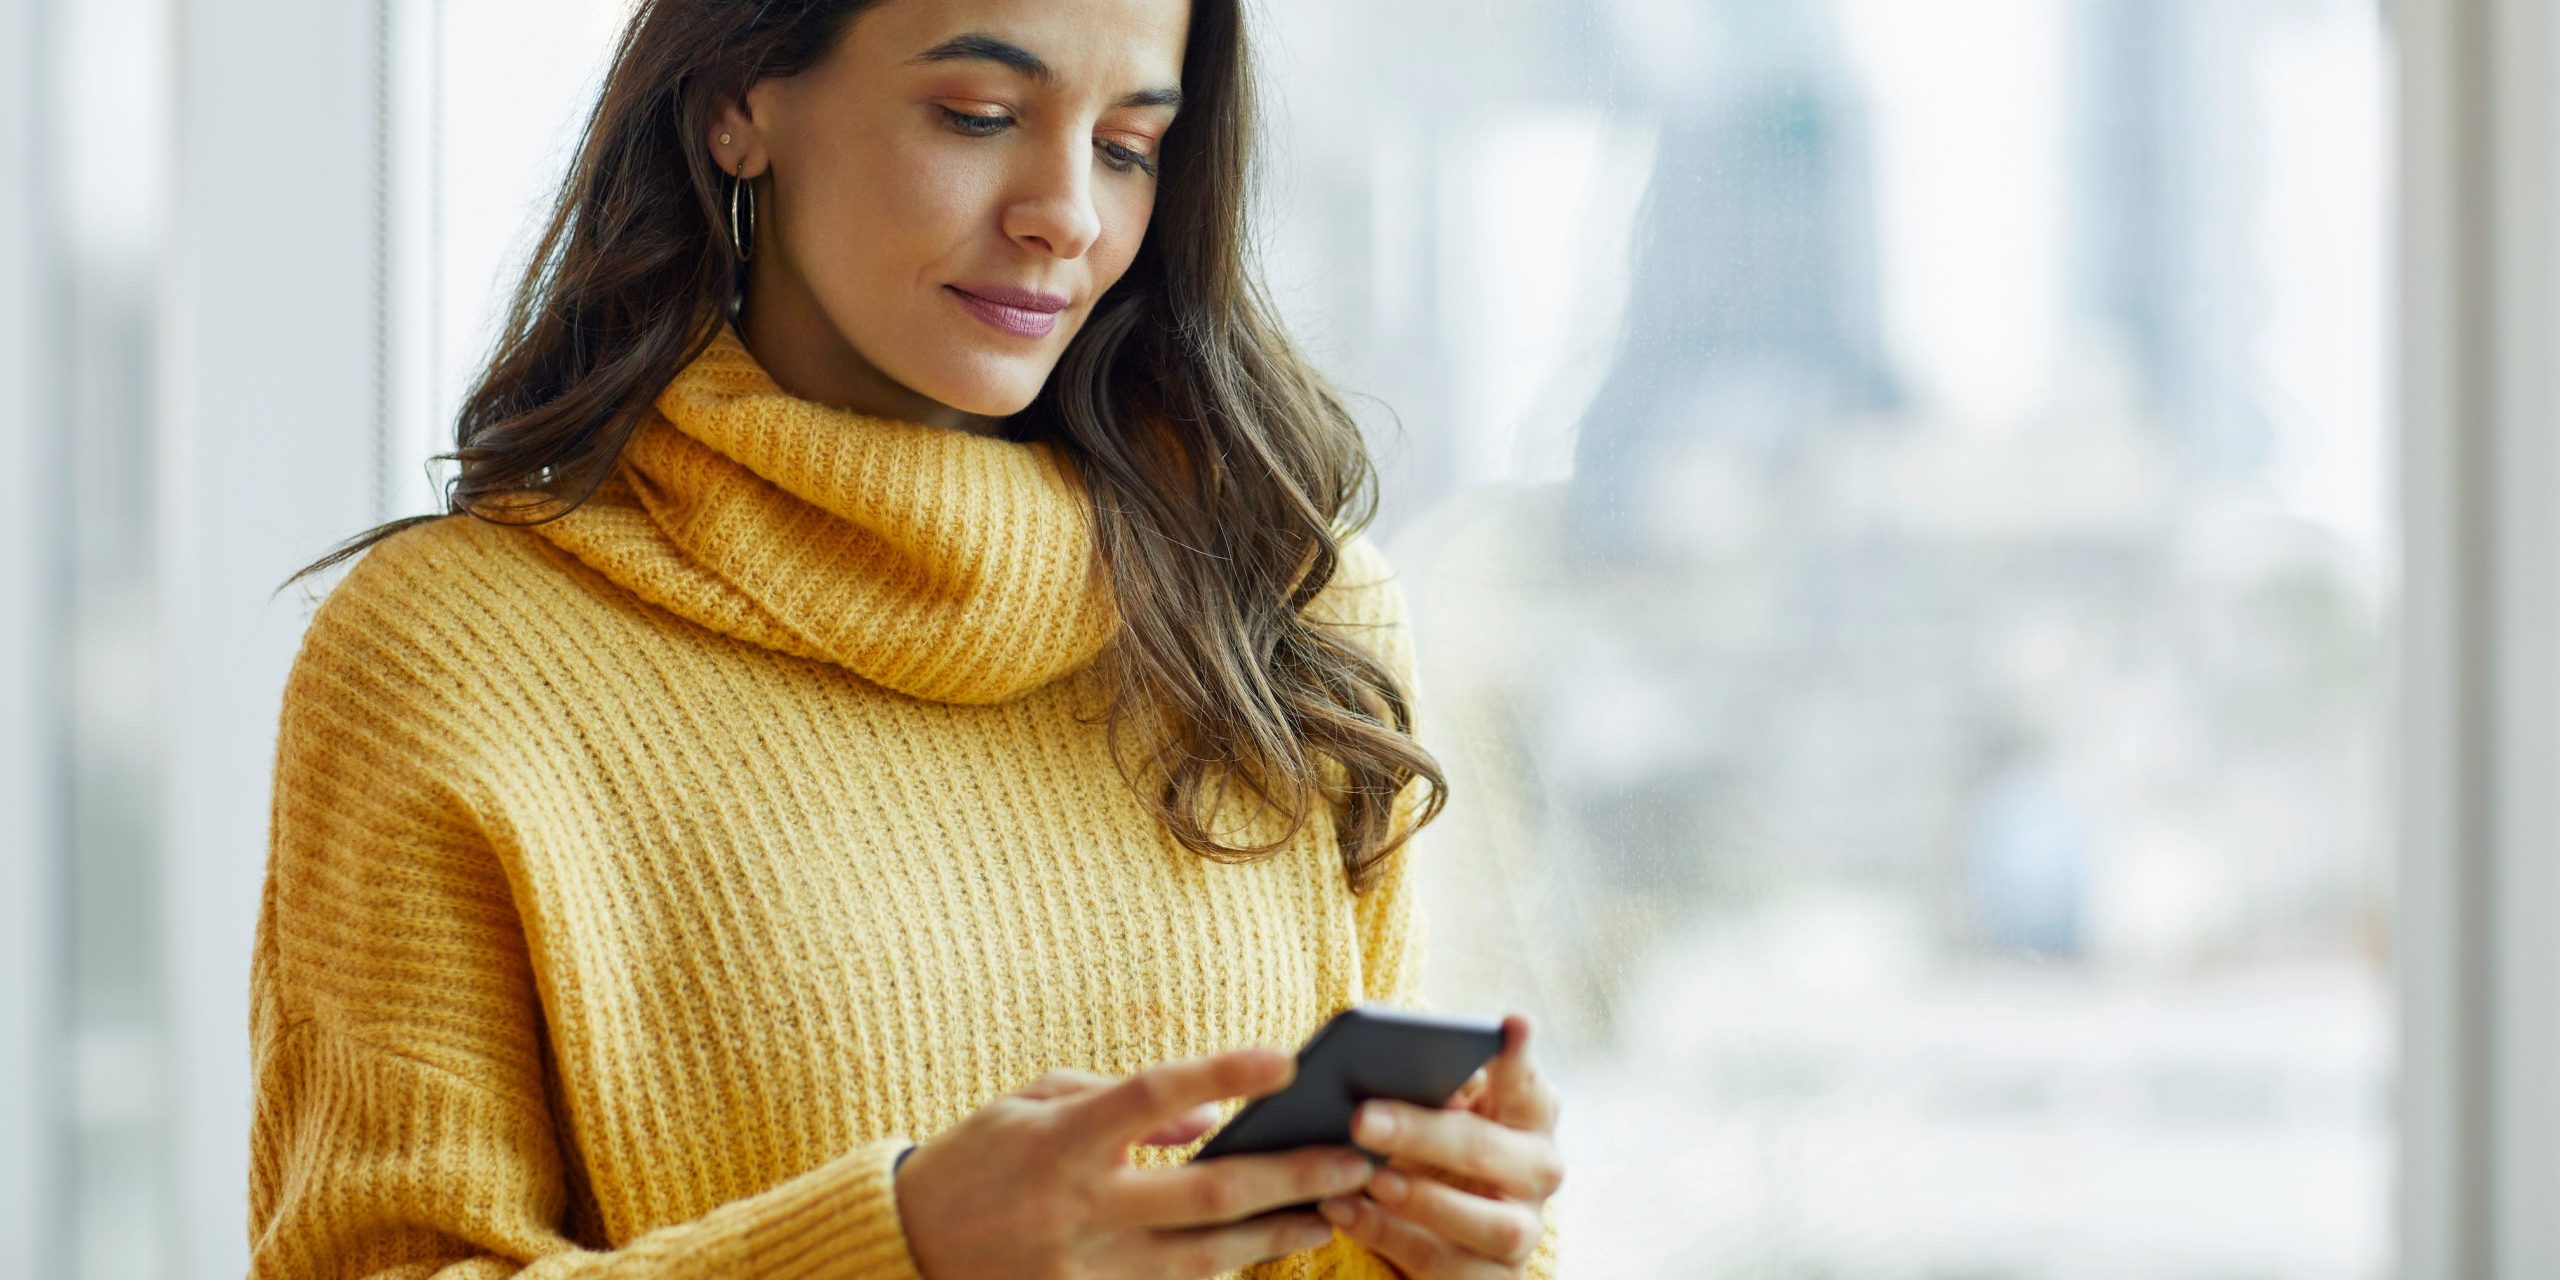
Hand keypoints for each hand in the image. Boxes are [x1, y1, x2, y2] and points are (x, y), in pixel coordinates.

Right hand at [893, 1045, 1380, 1279]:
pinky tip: (1270, 1248)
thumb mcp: (1033, 1102)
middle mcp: (1079, 1206)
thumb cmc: (978, 1159)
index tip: (1289, 1056)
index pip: (1153, 1095)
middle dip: (1290, 1176)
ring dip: (1278, 1234)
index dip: (1223, 1072)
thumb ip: (1122, 1103)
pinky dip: (1226, 1269)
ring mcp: (1087, 1267)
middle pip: (1206, 1194)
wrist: (906, 1248)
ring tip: (1334, 1209)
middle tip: (1354, 1157)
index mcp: (1061, 1139)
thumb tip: (1208, 1118)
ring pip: (1206, 1258)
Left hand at [1314, 1014, 1564, 1278]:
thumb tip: (1403, 1069)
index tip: (1509, 1023)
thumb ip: (1430, 1086)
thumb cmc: (1431, 1148)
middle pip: (1492, 1153)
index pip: (1529, 1082)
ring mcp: (1522, 1232)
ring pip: (1491, 1224)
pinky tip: (1343, 1212)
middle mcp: (1538, 1172)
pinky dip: (1390, 1239)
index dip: (1518, 1058)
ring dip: (1424, 1201)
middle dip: (1425, 1134)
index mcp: (1530, 1116)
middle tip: (1362, 1118)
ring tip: (1369, 1179)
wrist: (1435, 1231)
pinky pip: (1448, 1267)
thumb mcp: (1435, 1109)